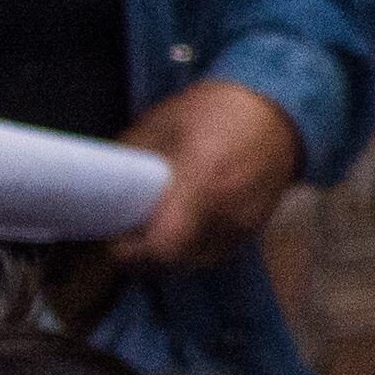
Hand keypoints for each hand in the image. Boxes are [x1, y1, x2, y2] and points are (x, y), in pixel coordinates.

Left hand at [103, 78, 305, 273]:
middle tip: (124, 238)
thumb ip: (130, 158)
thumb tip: (98, 186)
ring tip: (150, 233)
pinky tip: (180, 228)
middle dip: (144, 259)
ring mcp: (244, 224)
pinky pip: (213, 254)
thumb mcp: (161, 124)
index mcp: (203, 180)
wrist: (276, 112)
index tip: (114, 238)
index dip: (132, 252)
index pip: (165, 245)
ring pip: (195, 263)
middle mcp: (227, 211)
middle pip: (177, 263)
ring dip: (168, 257)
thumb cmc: (215, 111)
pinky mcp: (253, 230)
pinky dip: (191, 250)